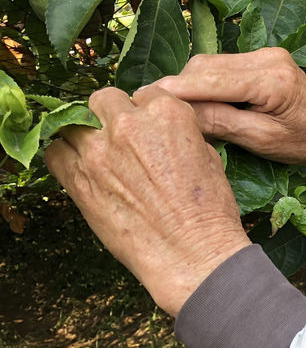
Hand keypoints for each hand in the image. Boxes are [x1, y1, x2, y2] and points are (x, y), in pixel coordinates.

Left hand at [45, 86, 250, 315]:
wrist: (191, 253)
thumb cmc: (209, 213)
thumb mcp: (209, 160)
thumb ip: (183, 136)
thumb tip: (167, 137)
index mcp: (168, 113)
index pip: (146, 93)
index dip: (146, 112)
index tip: (147, 129)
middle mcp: (129, 124)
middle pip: (104, 100)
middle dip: (113, 115)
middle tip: (122, 139)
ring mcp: (98, 150)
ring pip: (74, 121)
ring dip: (86, 134)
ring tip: (100, 154)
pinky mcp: (77, 178)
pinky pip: (55, 153)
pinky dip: (65, 157)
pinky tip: (82, 170)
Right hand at [152, 48, 305, 180]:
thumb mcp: (261, 141)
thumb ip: (220, 123)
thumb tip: (178, 113)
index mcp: (271, 80)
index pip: (209, 79)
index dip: (173, 90)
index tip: (141, 100)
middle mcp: (268, 58)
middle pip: (204, 66)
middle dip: (178, 88)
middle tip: (156, 114)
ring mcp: (266, 53)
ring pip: (210, 63)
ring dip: (190, 85)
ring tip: (177, 112)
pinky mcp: (264, 56)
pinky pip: (222, 65)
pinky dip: (206, 82)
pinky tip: (200, 103)